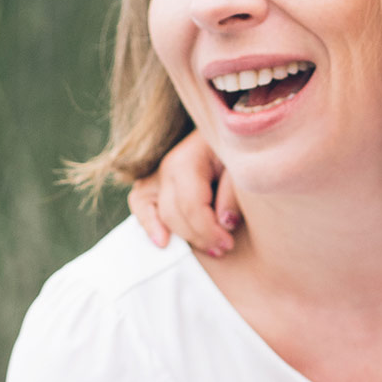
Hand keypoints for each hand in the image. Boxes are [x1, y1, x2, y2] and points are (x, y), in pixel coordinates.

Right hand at [126, 131, 239, 257]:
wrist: (226, 133)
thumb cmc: (235, 151)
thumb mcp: (241, 167)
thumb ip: (233, 194)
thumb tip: (225, 223)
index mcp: (188, 160)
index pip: (191, 206)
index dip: (209, 231)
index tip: (228, 243)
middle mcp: (167, 167)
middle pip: (174, 214)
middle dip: (199, 237)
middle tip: (224, 247)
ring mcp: (157, 174)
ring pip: (158, 215)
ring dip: (182, 236)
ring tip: (207, 247)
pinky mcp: (153, 182)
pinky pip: (140, 204)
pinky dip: (148, 223)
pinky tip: (163, 241)